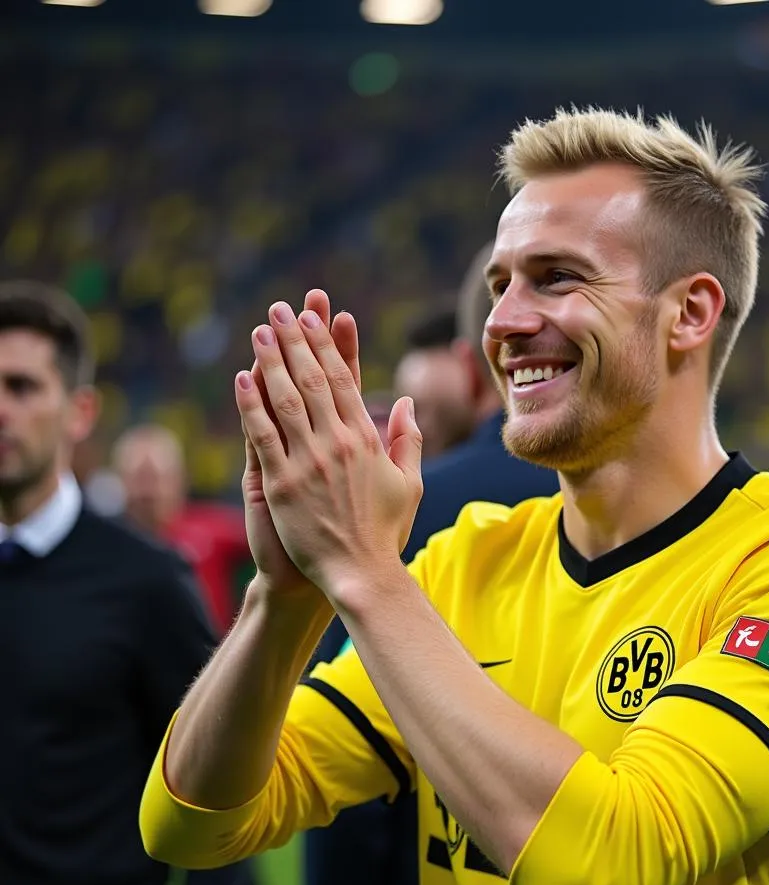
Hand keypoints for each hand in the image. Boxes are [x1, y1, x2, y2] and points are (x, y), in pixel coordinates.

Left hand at [236, 296, 422, 602]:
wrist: (360, 574)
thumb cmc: (385, 532)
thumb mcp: (408, 483)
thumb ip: (407, 440)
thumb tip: (406, 404)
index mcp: (366, 440)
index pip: (344, 380)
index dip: (328, 345)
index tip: (316, 318)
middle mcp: (337, 444)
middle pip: (313, 379)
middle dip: (296, 340)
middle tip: (281, 310)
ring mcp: (307, 462)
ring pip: (286, 399)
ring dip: (272, 361)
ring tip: (260, 331)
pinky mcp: (282, 484)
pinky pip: (262, 435)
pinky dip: (251, 404)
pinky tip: (242, 378)